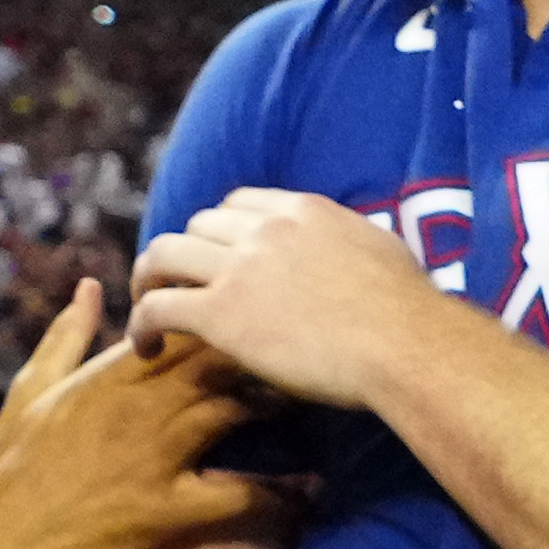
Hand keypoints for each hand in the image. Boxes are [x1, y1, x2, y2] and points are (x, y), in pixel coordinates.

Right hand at [0, 283, 289, 548]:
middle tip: (305, 353)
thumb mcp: (31, 389)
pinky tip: (311, 489)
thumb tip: (92, 285)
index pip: (187, 325)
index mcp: (110, 374)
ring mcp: (153, 458)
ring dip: (279, 406)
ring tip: (315, 402)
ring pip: (236, 413)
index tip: (265, 313)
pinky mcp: (164, 512)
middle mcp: (137, 408)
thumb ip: (69, 335)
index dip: (231, 315)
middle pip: (222, 361)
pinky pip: (239, 497)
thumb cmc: (9, 466)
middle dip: (265, 352)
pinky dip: (281, 493)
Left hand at [130, 189, 463, 411]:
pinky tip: (145, 347)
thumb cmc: (407, 311)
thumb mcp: (379, 250)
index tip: (220, 258)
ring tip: (148, 310)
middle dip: (187, 255)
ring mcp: (239, 268)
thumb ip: (347, 241)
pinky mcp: (221, 313)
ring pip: (163, 254)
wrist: (404, 345)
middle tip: (184, 288)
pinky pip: (157, 306)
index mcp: (303, 210)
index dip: (222, 229)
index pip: (239, 201)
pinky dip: (141, 324)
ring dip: (149, 280)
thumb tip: (349, 251)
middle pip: (198, 224)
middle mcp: (264, 229)